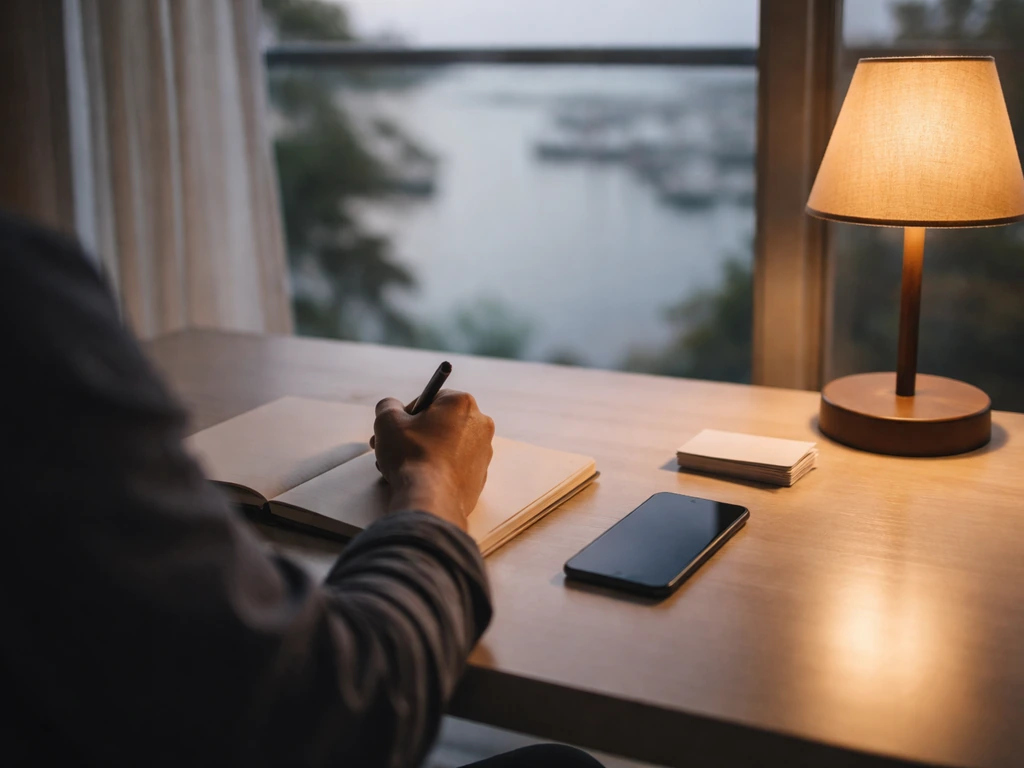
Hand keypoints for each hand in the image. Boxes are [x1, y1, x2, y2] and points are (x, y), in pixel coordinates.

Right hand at [371, 390, 494, 530]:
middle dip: (414, 434)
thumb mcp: (388, 421)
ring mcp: (483, 452)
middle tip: (393, 447)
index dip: (408, 414)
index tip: (397, 428)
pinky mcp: (480, 476)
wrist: (431, 500)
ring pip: (445, 445)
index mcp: (462, 403)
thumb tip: (391, 407)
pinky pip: (453, 466)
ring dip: (423, 452)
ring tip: (401, 466)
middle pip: (439, 423)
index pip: (430, 398)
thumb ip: (388, 406)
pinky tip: (419, 479)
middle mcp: (480, 424)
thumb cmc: (412, 456)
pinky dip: (437, 469)